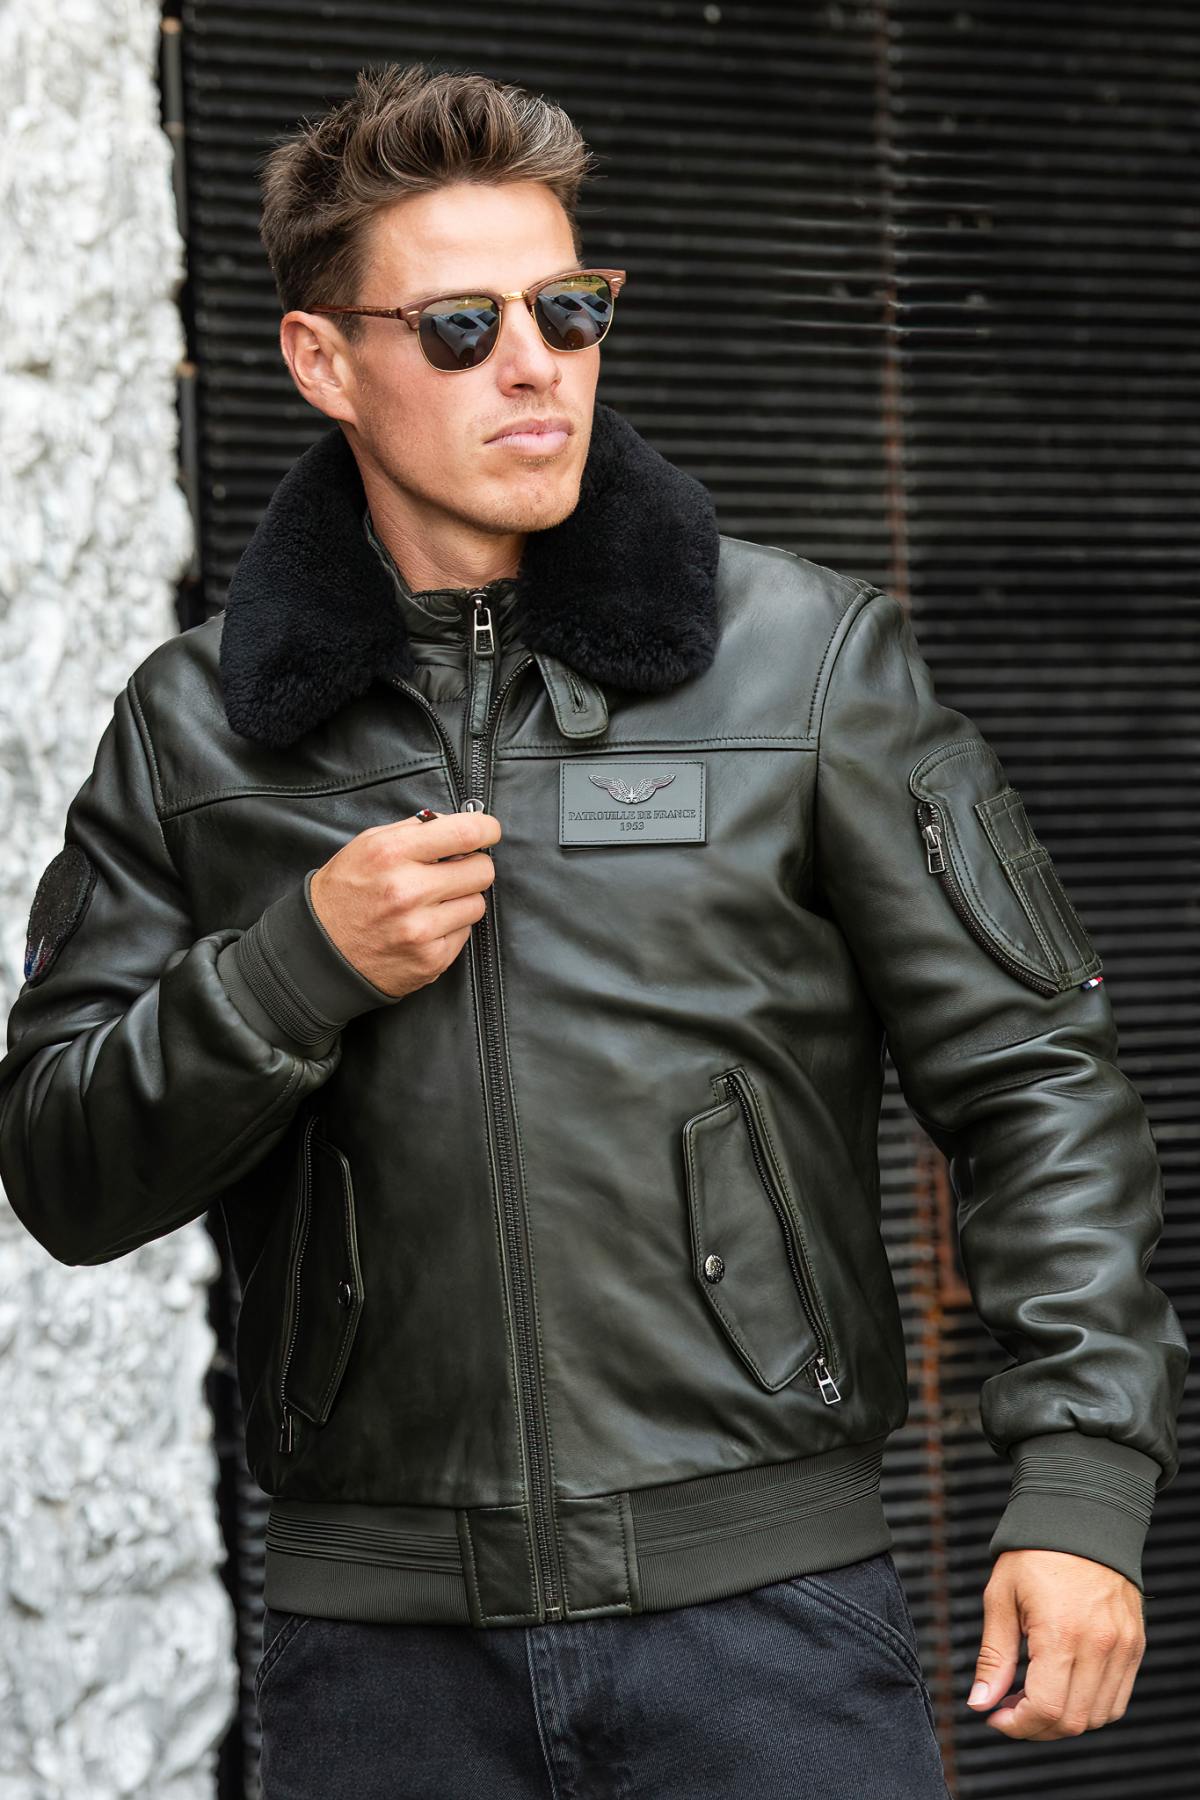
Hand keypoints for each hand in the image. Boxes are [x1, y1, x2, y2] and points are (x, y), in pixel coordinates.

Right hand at [309, 808, 501, 998]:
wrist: (319, 952)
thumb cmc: (346, 892)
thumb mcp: (367, 845)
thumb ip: (414, 830)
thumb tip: (462, 821)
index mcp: (391, 854)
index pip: (465, 833)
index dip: (486, 829)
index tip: (488, 831)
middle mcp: (407, 891)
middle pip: (482, 870)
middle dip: (473, 866)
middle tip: (454, 871)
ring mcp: (420, 930)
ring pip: (477, 904)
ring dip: (461, 900)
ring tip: (431, 903)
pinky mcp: (430, 959)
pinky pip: (465, 933)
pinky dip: (450, 928)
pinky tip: (424, 927)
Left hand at [967, 1548, 1144, 1738]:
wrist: (1081, 1519)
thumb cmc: (1035, 1554)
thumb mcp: (1001, 1597)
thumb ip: (993, 1656)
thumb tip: (980, 1703)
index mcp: (1062, 1632)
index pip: (1045, 1708)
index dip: (1016, 1725)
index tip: (994, 1717)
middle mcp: (1100, 1645)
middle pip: (1072, 1721)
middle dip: (1036, 1728)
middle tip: (1009, 1709)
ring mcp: (1123, 1647)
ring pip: (1098, 1717)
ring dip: (1064, 1721)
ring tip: (1034, 1698)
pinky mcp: (1134, 1646)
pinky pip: (1117, 1700)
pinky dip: (1090, 1708)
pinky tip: (1064, 1689)